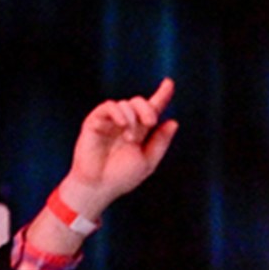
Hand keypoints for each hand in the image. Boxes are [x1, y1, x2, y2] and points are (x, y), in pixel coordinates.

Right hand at [57, 78, 179, 219]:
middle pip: (139, 102)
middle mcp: (125, 123)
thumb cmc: (122, 177)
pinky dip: (118, 112)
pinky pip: (109, 107)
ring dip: (133, 118)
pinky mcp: (94, 122)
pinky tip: (122, 124)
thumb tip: (174, 122)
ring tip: (130, 138)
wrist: (99, 186)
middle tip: (150, 123)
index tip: (169, 83)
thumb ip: (160, 141)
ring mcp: (109, 121)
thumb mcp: (148, 160)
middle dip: (148, 109)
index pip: (152, 109)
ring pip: (126, 104)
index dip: (161, 95)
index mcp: (140, 131)